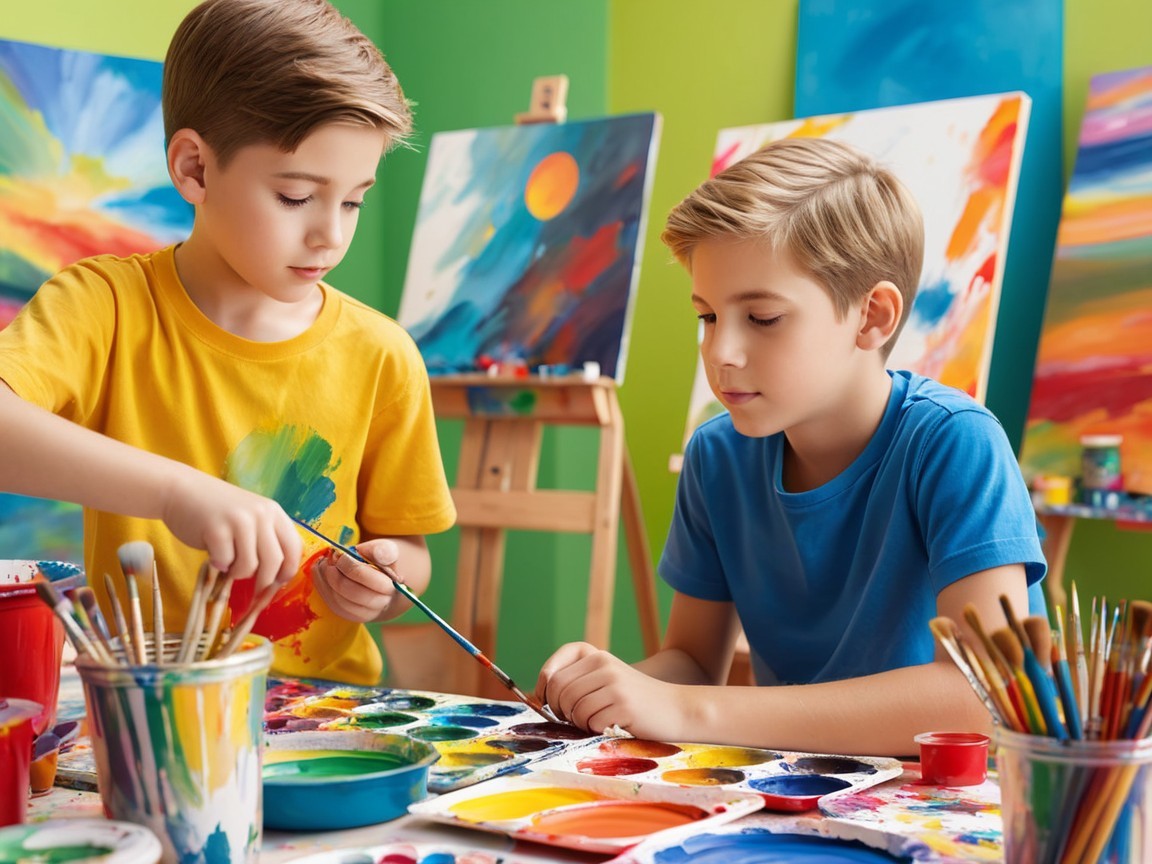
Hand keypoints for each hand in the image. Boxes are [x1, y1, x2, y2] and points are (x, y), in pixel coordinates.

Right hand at [160, 471, 301, 593]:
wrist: (181, 490)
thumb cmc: (217, 510)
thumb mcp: (251, 518)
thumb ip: (265, 539)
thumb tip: (276, 578)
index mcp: (274, 512)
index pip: (294, 548)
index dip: (288, 571)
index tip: (277, 585)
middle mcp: (261, 514)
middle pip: (275, 561)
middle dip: (264, 583)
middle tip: (253, 591)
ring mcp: (239, 520)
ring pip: (250, 566)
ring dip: (237, 573)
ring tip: (227, 562)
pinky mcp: (217, 529)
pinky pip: (226, 562)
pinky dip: (219, 565)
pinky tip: (212, 554)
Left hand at [312, 538, 402, 622]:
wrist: (387, 580)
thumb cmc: (385, 561)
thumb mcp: (388, 549)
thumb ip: (383, 550)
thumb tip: (377, 554)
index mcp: (394, 585)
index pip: (370, 579)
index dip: (350, 566)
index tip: (341, 554)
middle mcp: (383, 603)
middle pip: (353, 593)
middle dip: (336, 575)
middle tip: (330, 560)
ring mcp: (368, 613)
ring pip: (340, 602)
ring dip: (326, 582)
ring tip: (324, 564)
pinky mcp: (354, 616)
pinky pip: (335, 606)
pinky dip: (324, 589)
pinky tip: (320, 575)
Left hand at [536, 642, 689, 739]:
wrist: (676, 709)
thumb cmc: (634, 701)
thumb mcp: (605, 680)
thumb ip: (576, 682)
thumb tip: (538, 697)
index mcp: (595, 655)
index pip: (552, 671)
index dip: (543, 691)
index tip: (549, 704)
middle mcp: (603, 664)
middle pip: (559, 691)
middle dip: (561, 711)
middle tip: (574, 720)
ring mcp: (614, 683)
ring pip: (574, 708)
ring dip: (579, 723)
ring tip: (596, 722)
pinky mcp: (624, 704)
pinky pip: (592, 722)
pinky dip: (596, 730)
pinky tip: (611, 726)